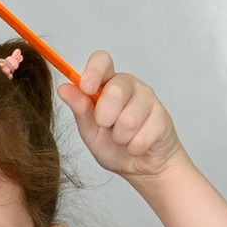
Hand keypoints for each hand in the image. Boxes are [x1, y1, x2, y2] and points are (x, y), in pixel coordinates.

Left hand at [56, 53, 184, 180]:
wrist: (141, 166)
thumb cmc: (114, 145)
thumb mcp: (89, 130)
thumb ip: (79, 109)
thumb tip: (64, 89)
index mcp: (108, 83)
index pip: (102, 60)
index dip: (93, 71)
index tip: (86, 88)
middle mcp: (129, 85)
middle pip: (115, 91)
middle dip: (105, 118)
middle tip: (106, 126)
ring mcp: (149, 99)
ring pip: (129, 120)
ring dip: (120, 138)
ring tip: (123, 139)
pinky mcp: (163, 117)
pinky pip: (142, 137)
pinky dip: (134, 148)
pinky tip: (138, 146)